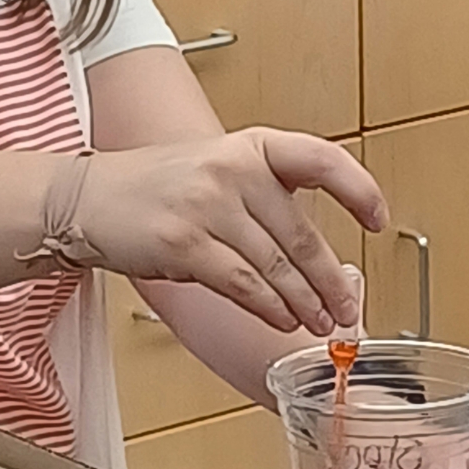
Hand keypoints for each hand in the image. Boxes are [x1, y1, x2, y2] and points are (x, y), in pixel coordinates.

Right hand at [78, 127, 388, 334]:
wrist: (90, 196)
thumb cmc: (159, 186)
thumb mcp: (220, 168)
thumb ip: (267, 197)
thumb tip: (316, 257)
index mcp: (252, 146)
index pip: (322, 161)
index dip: (359, 190)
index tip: (378, 219)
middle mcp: (234, 169)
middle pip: (302, 235)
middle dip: (332, 281)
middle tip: (348, 308)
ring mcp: (208, 205)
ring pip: (277, 267)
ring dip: (305, 303)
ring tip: (321, 322)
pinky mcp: (184, 244)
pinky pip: (243, 285)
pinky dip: (269, 308)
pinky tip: (281, 319)